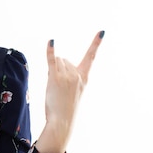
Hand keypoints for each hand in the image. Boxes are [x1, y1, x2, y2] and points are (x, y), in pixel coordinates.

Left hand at [36, 31, 103, 152]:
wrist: (62, 121)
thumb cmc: (65, 109)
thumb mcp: (72, 92)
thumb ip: (69, 76)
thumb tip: (58, 59)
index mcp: (84, 78)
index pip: (91, 57)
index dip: (96, 43)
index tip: (102, 31)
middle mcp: (77, 75)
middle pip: (64, 60)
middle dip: (59, 69)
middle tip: (59, 88)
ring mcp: (67, 76)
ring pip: (56, 62)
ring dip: (52, 70)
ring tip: (54, 87)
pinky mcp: (55, 78)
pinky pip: (52, 60)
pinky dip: (50, 51)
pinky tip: (51, 42)